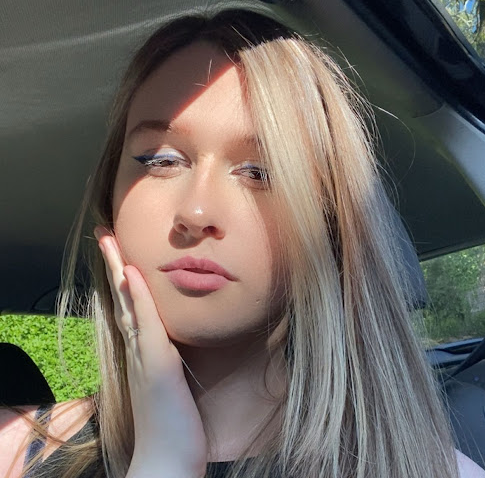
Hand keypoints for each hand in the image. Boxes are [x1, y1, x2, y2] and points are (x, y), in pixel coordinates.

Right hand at [94, 226, 207, 477]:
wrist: (166, 461)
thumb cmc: (172, 424)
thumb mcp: (170, 383)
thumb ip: (165, 359)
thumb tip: (167, 341)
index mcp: (143, 351)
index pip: (130, 306)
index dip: (123, 278)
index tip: (119, 253)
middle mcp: (138, 349)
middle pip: (122, 298)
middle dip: (114, 265)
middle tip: (105, 236)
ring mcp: (144, 356)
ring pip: (129, 305)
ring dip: (119, 271)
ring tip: (111, 243)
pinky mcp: (156, 365)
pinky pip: (147, 324)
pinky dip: (138, 298)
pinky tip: (133, 275)